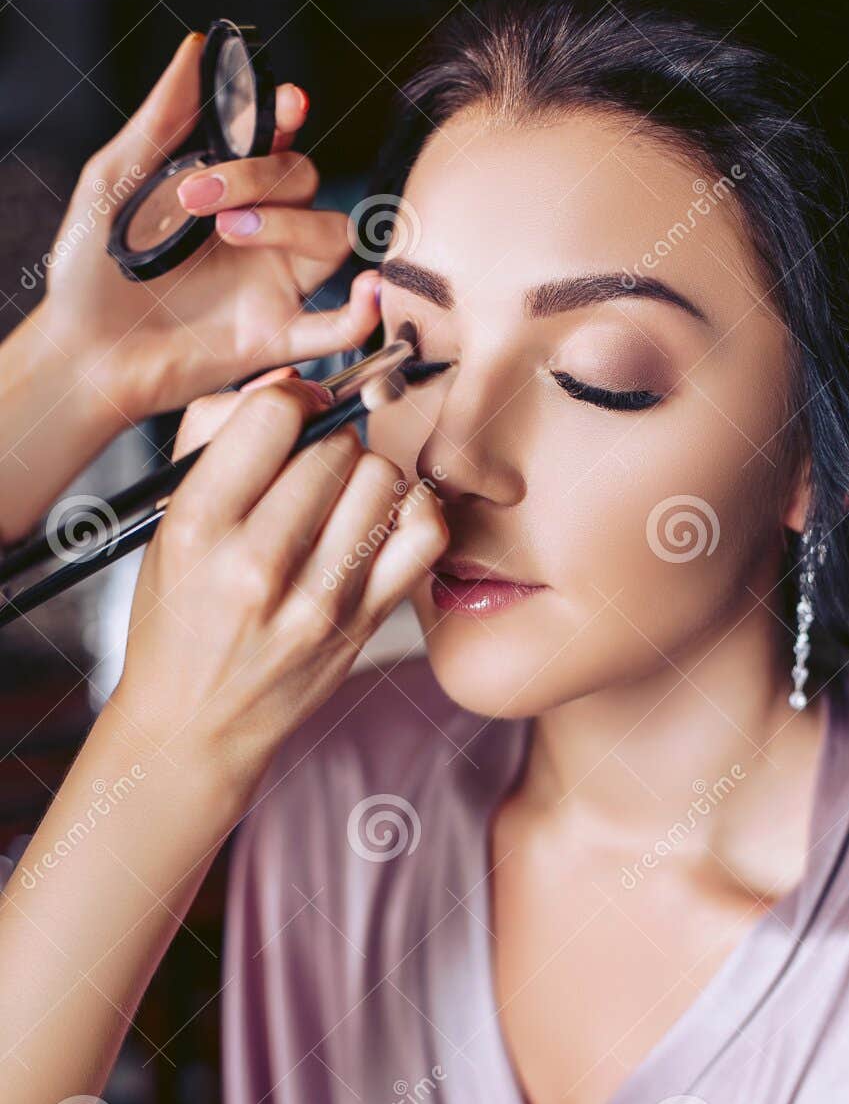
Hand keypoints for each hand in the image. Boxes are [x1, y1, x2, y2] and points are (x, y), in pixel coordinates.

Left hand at [34, 31, 362, 427]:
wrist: (82, 352)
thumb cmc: (91, 273)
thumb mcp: (115, 181)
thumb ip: (163, 118)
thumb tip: (198, 48)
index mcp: (224, 191)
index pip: (279, 142)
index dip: (290, 117)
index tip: (284, 103)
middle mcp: (259, 233)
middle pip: (304, 180)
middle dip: (260, 175)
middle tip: (197, 197)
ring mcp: (272, 284)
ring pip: (332, 237)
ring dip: (295, 224)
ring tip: (233, 232)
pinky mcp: (274, 337)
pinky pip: (338, 328)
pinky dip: (364, 311)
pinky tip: (365, 292)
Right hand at [108, 347, 447, 799]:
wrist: (197, 723)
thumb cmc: (180, 612)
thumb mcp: (170, 520)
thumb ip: (216, 435)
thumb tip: (291, 380)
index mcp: (198, 528)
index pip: (272, 416)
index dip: (290, 400)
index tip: (289, 415)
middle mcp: (258, 566)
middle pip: (336, 447)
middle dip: (327, 441)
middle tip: (312, 467)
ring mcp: (318, 602)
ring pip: (382, 481)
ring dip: (366, 474)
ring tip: (341, 495)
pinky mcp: (364, 625)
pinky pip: (423, 535)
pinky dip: (413, 510)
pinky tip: (383, 518)